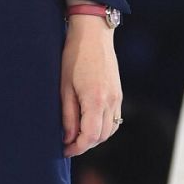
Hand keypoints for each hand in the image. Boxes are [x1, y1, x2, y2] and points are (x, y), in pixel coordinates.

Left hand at [61, 18, 122, 157]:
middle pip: (102, 136)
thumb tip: (68, 138)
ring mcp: (117, 98)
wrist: (93, 34)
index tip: (64, 149)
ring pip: (110, 130)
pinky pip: (115, 119)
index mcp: (95, 100)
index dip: (77, 147)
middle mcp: (111, 101)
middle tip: (67, 143)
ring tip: (77, 134)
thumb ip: (68, 115)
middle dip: (85, 144)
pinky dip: (104, 127)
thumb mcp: (64, 86)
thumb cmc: (74, 56)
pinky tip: (90, 122)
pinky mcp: (118, 93)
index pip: (90, 136)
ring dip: (95, 137)